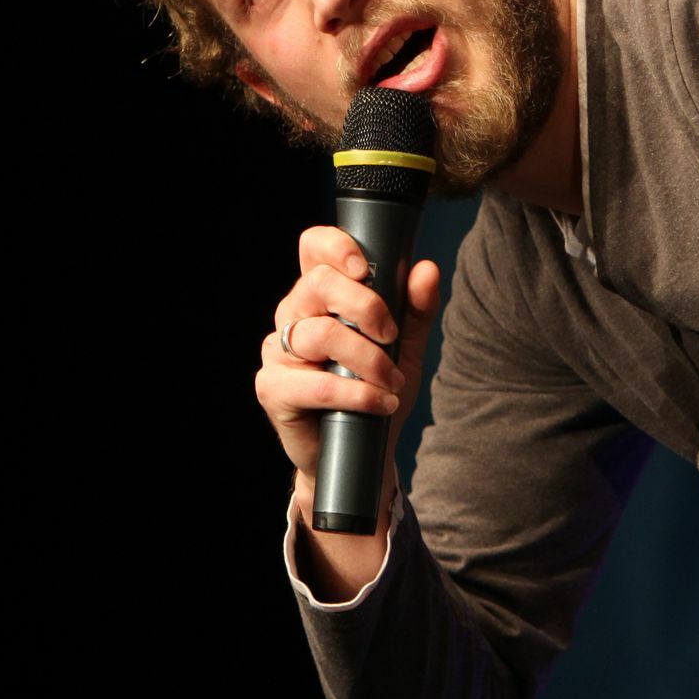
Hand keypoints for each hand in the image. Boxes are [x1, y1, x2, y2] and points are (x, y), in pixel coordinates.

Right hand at [257, 227, 442, 592]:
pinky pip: (314, 384)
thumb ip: (416, 309)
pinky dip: (356, 394)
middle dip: (365, 307)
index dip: (335, 246)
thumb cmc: (378, 390)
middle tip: (391, 336)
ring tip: (392, 381)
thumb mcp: (406, 347)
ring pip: (318, 334)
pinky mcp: (272, 388)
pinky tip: (379, 403)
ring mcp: (278, 351)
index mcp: (321, 295)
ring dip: (367, 359)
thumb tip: (426, 269)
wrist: (364, 452)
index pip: (313, 248)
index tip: (366, 269)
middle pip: (317, 284)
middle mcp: (293, 316)